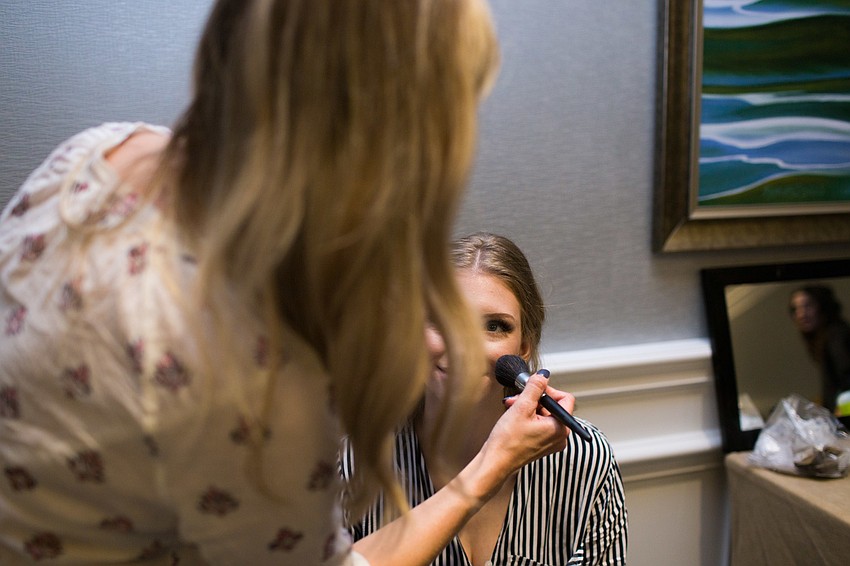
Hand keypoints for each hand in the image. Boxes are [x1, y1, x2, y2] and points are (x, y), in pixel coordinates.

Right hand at [471, 373, 573, 498]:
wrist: (495, 462)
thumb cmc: (508, 441)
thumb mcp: (522, 407)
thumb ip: (535, 388)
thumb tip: (543, 375)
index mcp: (561, 428)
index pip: (565, 398)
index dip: (548, 389)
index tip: (534, 386)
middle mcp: (560, 436)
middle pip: (553, 406)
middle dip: (534, 398)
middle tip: (518, 396)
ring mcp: (551, 441)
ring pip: (544, 413)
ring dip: (528, 406)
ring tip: (511, 405)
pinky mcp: (541, 444)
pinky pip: (539, 423)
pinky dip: (527, 416)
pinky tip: (513, 414)